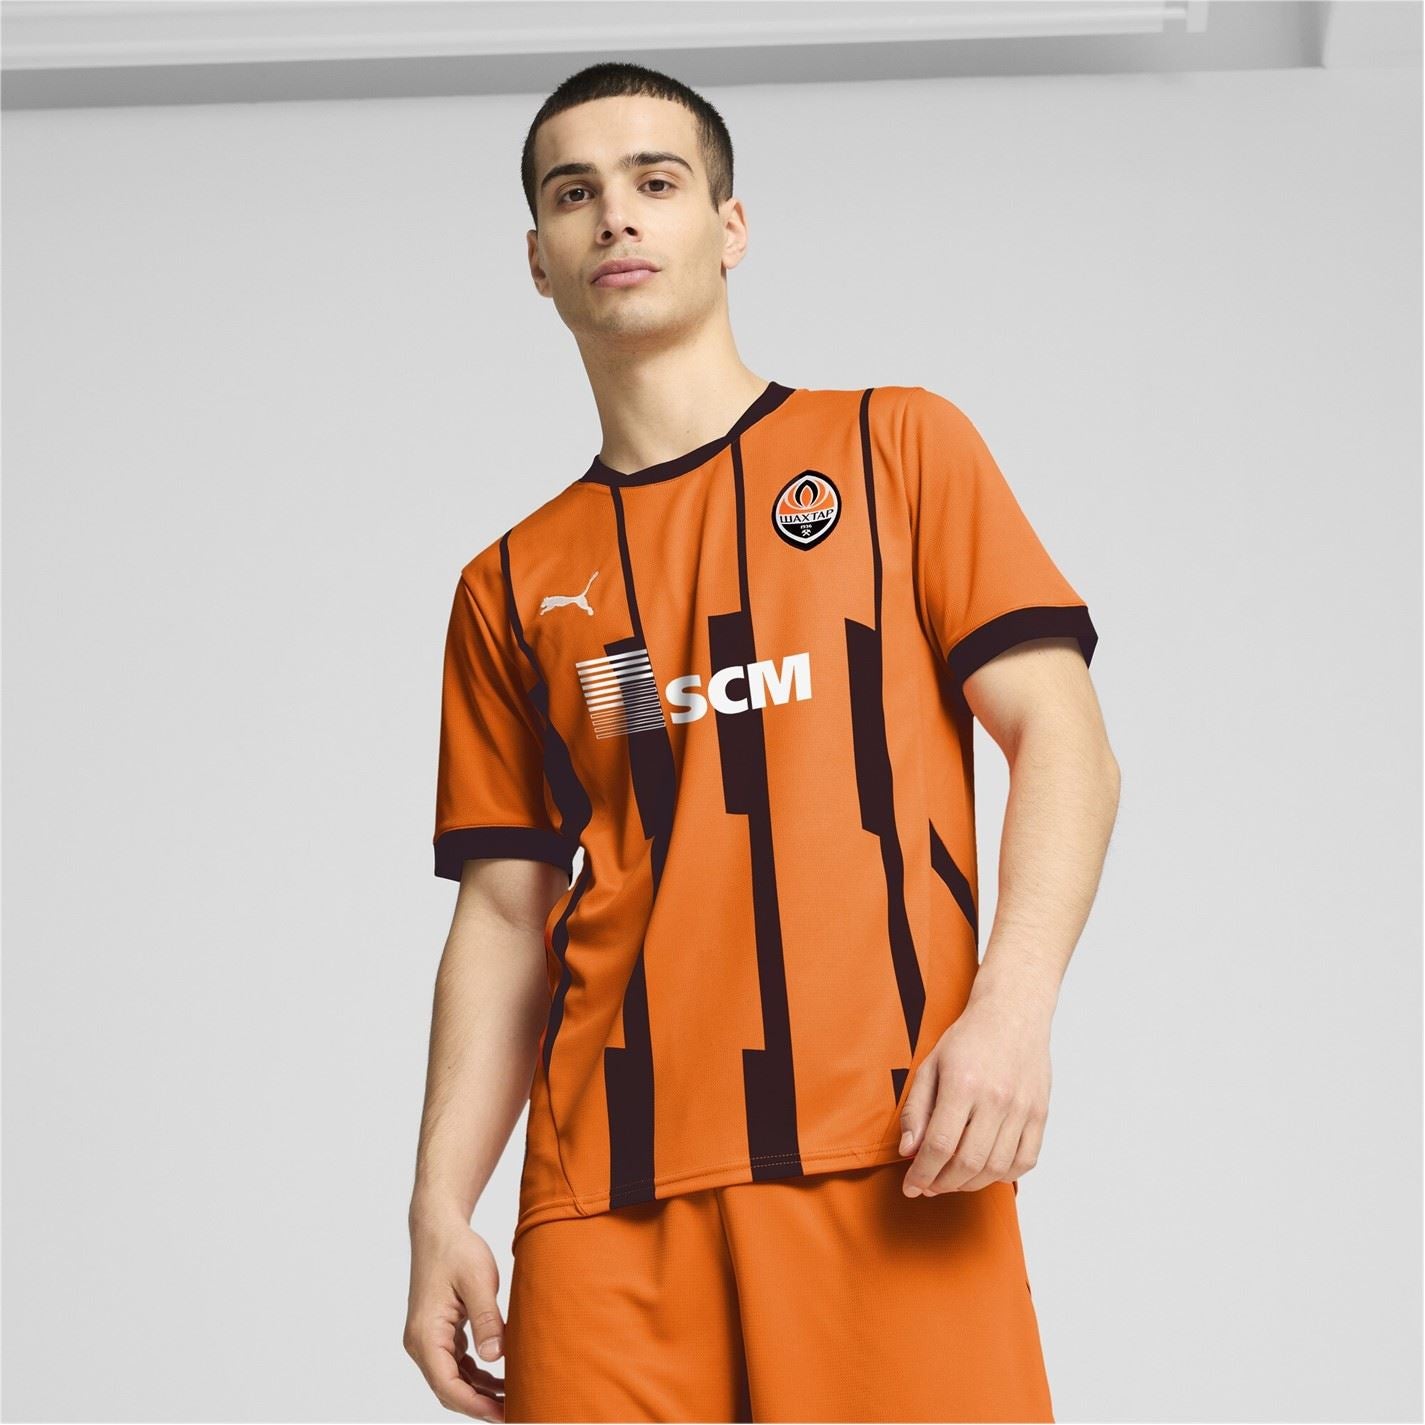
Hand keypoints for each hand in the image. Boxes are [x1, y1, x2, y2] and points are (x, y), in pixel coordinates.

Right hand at [405, 1208, 506, 1420]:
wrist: (438, 1228)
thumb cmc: (456, 1249)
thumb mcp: (477, 1281)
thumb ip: (487, 1320)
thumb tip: (495, 1358)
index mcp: (426, 1335)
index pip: (447, 1386)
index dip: (475, 1406)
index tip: (503, 1414)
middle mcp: (420, 1342)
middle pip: (448, 1389)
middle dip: (479, 1405)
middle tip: (513, 1412)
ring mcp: (427, 1338)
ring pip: (451, 1379)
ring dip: (478, 1391)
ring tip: (511, 1398)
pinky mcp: (437, 1332)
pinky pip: (454, 1364)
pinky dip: (475, 1374)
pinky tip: (498, 1377)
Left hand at [897, 981, 1052, 1194]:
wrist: (1013, 1014)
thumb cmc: (968, 1040)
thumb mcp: (930, 1065)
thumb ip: (916, 1110)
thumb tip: (909, 1152)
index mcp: (963, 1084)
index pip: (940, 1145)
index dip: (922, 1173)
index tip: (911, 1187)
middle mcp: (996, 1099)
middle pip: (968, 1163)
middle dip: (942, 1183)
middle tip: (928, 1185)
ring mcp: (1023, 1108)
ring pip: (996, 1168)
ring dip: (969, 1183)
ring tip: (952, 1178)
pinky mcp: (1041, 1114)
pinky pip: (1025, 1161)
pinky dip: (1003, 1175)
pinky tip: (984, 1169)